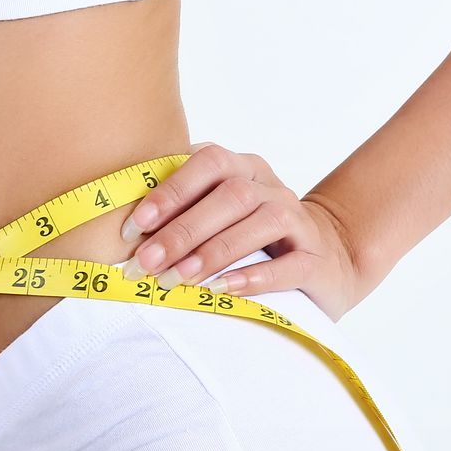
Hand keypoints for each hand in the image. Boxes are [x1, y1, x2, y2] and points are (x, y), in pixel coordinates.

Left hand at [118, 142, 367, 320]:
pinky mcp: (316, 260)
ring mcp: (299, 222)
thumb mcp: (219, 214)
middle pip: (231, 195)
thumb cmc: (253, 237)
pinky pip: (289, 265)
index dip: (170, 191)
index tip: (133, 228)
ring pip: (260, 223)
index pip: (208, 162)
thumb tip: (124, 227)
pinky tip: (222, 289)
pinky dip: (254, 276)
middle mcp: (272, 188)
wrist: (327, 257)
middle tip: (145, 263)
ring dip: (212, 252)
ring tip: (176, 279)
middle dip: (183, 229)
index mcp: (245, 168)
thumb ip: (183, 207)